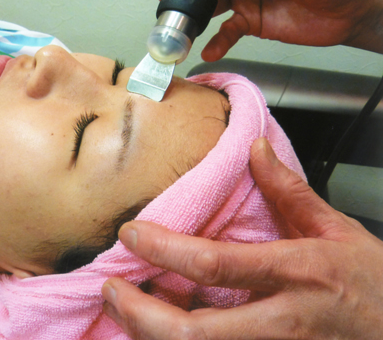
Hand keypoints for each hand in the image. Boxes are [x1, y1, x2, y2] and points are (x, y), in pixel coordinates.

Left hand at [102, 138, 382, 338]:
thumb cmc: (376, 285)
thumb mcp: (337, 230)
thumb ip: (289, 190)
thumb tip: (255, 149)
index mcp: (296, 273)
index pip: (215, 264)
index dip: (165, 250)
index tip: (131, 233)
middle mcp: (282, 322)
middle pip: (196, 333)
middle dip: (141, 314)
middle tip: (112, 289)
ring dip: (151, 338)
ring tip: (125, 310)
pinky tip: (160, 331)